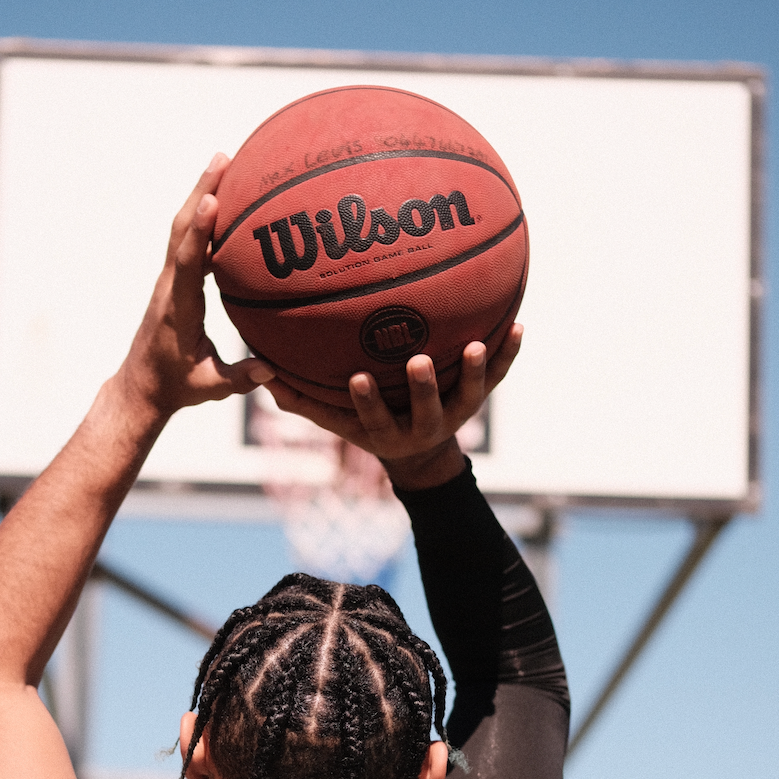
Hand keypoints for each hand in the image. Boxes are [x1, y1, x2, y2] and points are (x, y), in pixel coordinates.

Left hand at [116, 155, 273, 421]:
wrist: (143, 385)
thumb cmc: (176, 386)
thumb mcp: (209, 387)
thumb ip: (240, 379)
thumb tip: (271, 370)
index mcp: (177, 308)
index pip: (186, 262)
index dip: (198, 231)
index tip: (211, 198)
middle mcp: (170, 286)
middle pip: (182, 229)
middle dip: (202, 190)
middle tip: (224, 157)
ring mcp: (170, 281)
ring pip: (183, 229)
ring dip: (201, 193)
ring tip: (225, 161)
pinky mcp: (174, 281)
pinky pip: (189, 240)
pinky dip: (204, 215)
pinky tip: (223, 198)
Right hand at [264, 326, 521, 466]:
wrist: (421, 454)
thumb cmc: (369, 424)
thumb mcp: (336, 419)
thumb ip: (301, 400)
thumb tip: (260, 372)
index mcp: (386, 431)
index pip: (374, 419)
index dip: (368, 402)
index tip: (358, 379)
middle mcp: (422, 427)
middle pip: (425, 411)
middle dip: (423, 388)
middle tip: (419, 360)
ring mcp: (453, 413)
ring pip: (468, 396)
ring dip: (475, 372)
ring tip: (479, 343)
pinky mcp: (476, 399)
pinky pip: (497, 376)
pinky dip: (508, 353)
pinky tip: (518, 324)